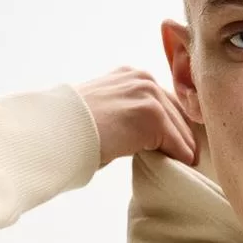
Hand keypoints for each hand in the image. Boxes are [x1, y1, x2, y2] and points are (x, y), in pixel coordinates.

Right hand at [74, 66, 197, 168]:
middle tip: (187, 158)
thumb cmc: (73, 128)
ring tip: (184, 165)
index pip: (168, 101)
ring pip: (181, 130)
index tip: (178, 145)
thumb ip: (128, 111)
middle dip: (182, 138)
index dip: (174, 125)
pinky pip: (179, 144)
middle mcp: (143, 79)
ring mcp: (148, 95)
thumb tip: (148, 134)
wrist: (55, 131)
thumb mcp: (106, 108)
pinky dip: (182, 158)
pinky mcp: (152, 116)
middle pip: (179, 114)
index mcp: (132, 75)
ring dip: (183, 150)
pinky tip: (181, 167)